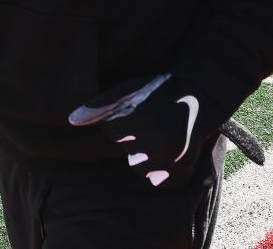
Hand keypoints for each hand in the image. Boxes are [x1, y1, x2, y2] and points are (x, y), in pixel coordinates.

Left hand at [69, 74, 223, 188]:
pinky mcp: (184, 165)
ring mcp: (170, 154)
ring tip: (159, 136)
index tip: (136, 111)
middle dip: (135, 140)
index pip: (112, 133)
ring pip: (141, 169)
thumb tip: (71, 121)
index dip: (122, 123)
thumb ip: (98, 107)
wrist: (201, 92)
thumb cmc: (156, 90)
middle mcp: (152, 138)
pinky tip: (169, 153)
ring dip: (147, 157)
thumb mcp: (126, 90)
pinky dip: (164, 173)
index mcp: (135, 118)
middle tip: (152, 123)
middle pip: (127, 152)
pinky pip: (162, 182)